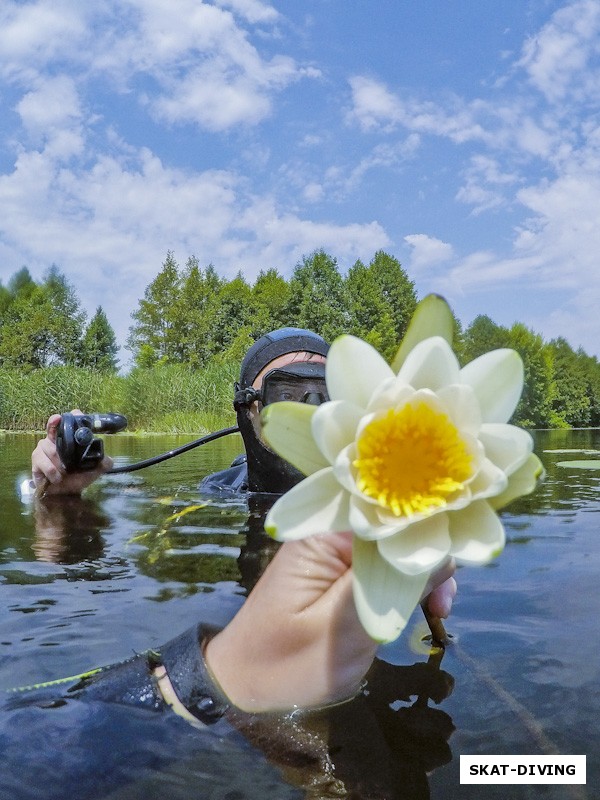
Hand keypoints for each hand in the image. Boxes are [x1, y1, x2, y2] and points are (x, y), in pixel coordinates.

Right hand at [31, 411, 112, 495]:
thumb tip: (108, 460)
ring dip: (56, 460)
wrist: (66, 494)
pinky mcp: (36, 461)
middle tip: (59, 431)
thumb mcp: (94, 470)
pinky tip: (57, 477)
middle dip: (55, 430)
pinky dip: (50, 469)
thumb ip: (103, 463)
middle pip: (52, 429)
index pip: (67, 422)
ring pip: (47, 447)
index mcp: (68, 438)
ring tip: (64, 471)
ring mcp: (43, 450)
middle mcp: (54, 440)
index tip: (73, 414)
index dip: (69, 416)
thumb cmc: (79, 476)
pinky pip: (41, 461)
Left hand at [205, 531, 455, 712]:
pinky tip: (418, 609)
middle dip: (425, 559)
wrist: (244, 684)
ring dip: (418, 575)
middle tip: (441, 604)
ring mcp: (334, 551)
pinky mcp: (339, 572)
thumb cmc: (287, 663)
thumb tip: (442, 551)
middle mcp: (329, 532)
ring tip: (435, 611)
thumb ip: (390, 586)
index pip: (387, 510)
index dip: (424, 532)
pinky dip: (403, 585)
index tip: (446, 571)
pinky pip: (383, 566)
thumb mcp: (344, 629)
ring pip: (394, 548)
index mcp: (324, 534)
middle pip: (395, 527)